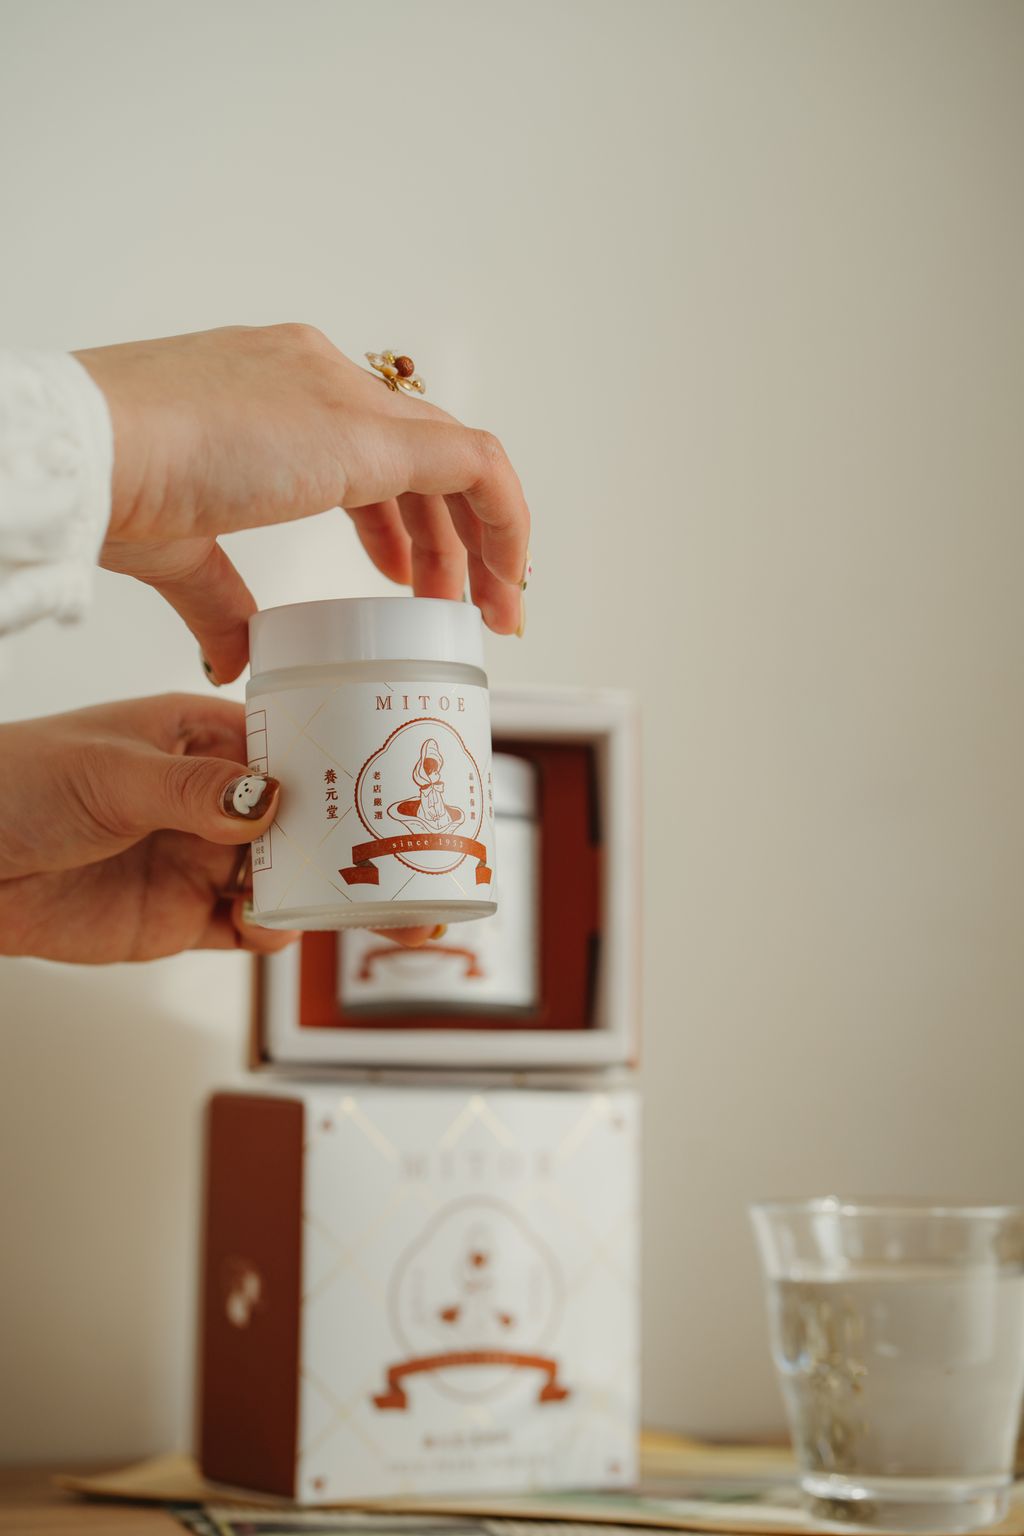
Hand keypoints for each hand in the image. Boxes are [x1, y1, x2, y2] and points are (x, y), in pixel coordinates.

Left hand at [0, 696, 436, 962]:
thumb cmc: (14, 783)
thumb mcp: (110, 771)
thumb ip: (194, 790)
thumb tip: (268, 801)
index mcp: (199, 739)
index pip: (291, 747)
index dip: (344, 765)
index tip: (392, 781)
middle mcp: (211, 800)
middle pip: (305, 820)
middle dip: (356, 839)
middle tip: (410, 859)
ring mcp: (200, 859)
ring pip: (287, 877)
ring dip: (325, 890)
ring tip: (358, 900)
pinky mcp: (180, 918)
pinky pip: (248, 927)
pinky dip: (273, 930)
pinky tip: (274, 924)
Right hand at [74, 326, 530, 681]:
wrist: (88, 453)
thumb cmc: (107, 488)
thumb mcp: (178, 551)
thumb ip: (221, 601)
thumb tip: (234, 656)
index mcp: (274, 392)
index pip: (367, 448)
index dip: (401, 520)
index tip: (408, 578)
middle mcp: (317, 377)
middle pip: (419, 455)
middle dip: (448, 537)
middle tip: (456, 606)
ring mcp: (342, 395)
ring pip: (453, 458)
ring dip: (478, 539)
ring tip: (482, 608)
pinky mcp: (365, 430)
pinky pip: (474, 463)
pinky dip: (503, 520)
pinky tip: (501, 579)